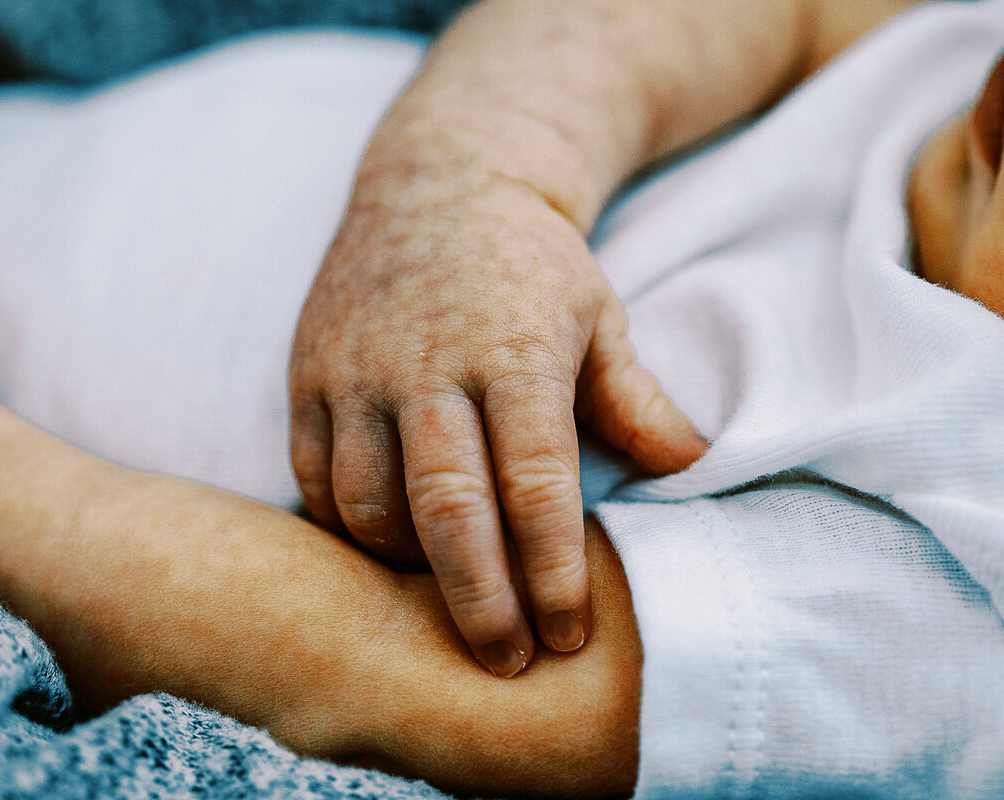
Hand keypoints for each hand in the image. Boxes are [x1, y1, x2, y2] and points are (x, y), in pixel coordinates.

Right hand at [288, 175, 704, 675]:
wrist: (439, 180)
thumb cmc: (532, 261)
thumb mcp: (599, 315)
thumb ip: (637, 400)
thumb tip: (694, 468)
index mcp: (515, 352)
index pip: (536, 487)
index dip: (554, 573)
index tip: (570, 632)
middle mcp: (427, 366)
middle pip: (447, 511)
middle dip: (480, 603)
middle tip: (510, 662)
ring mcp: (357, 369)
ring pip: (368, 504)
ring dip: (408, 571)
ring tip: (449, 602)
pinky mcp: (309, 372)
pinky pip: (313, 477)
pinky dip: (345, 529)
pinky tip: (384, 552)